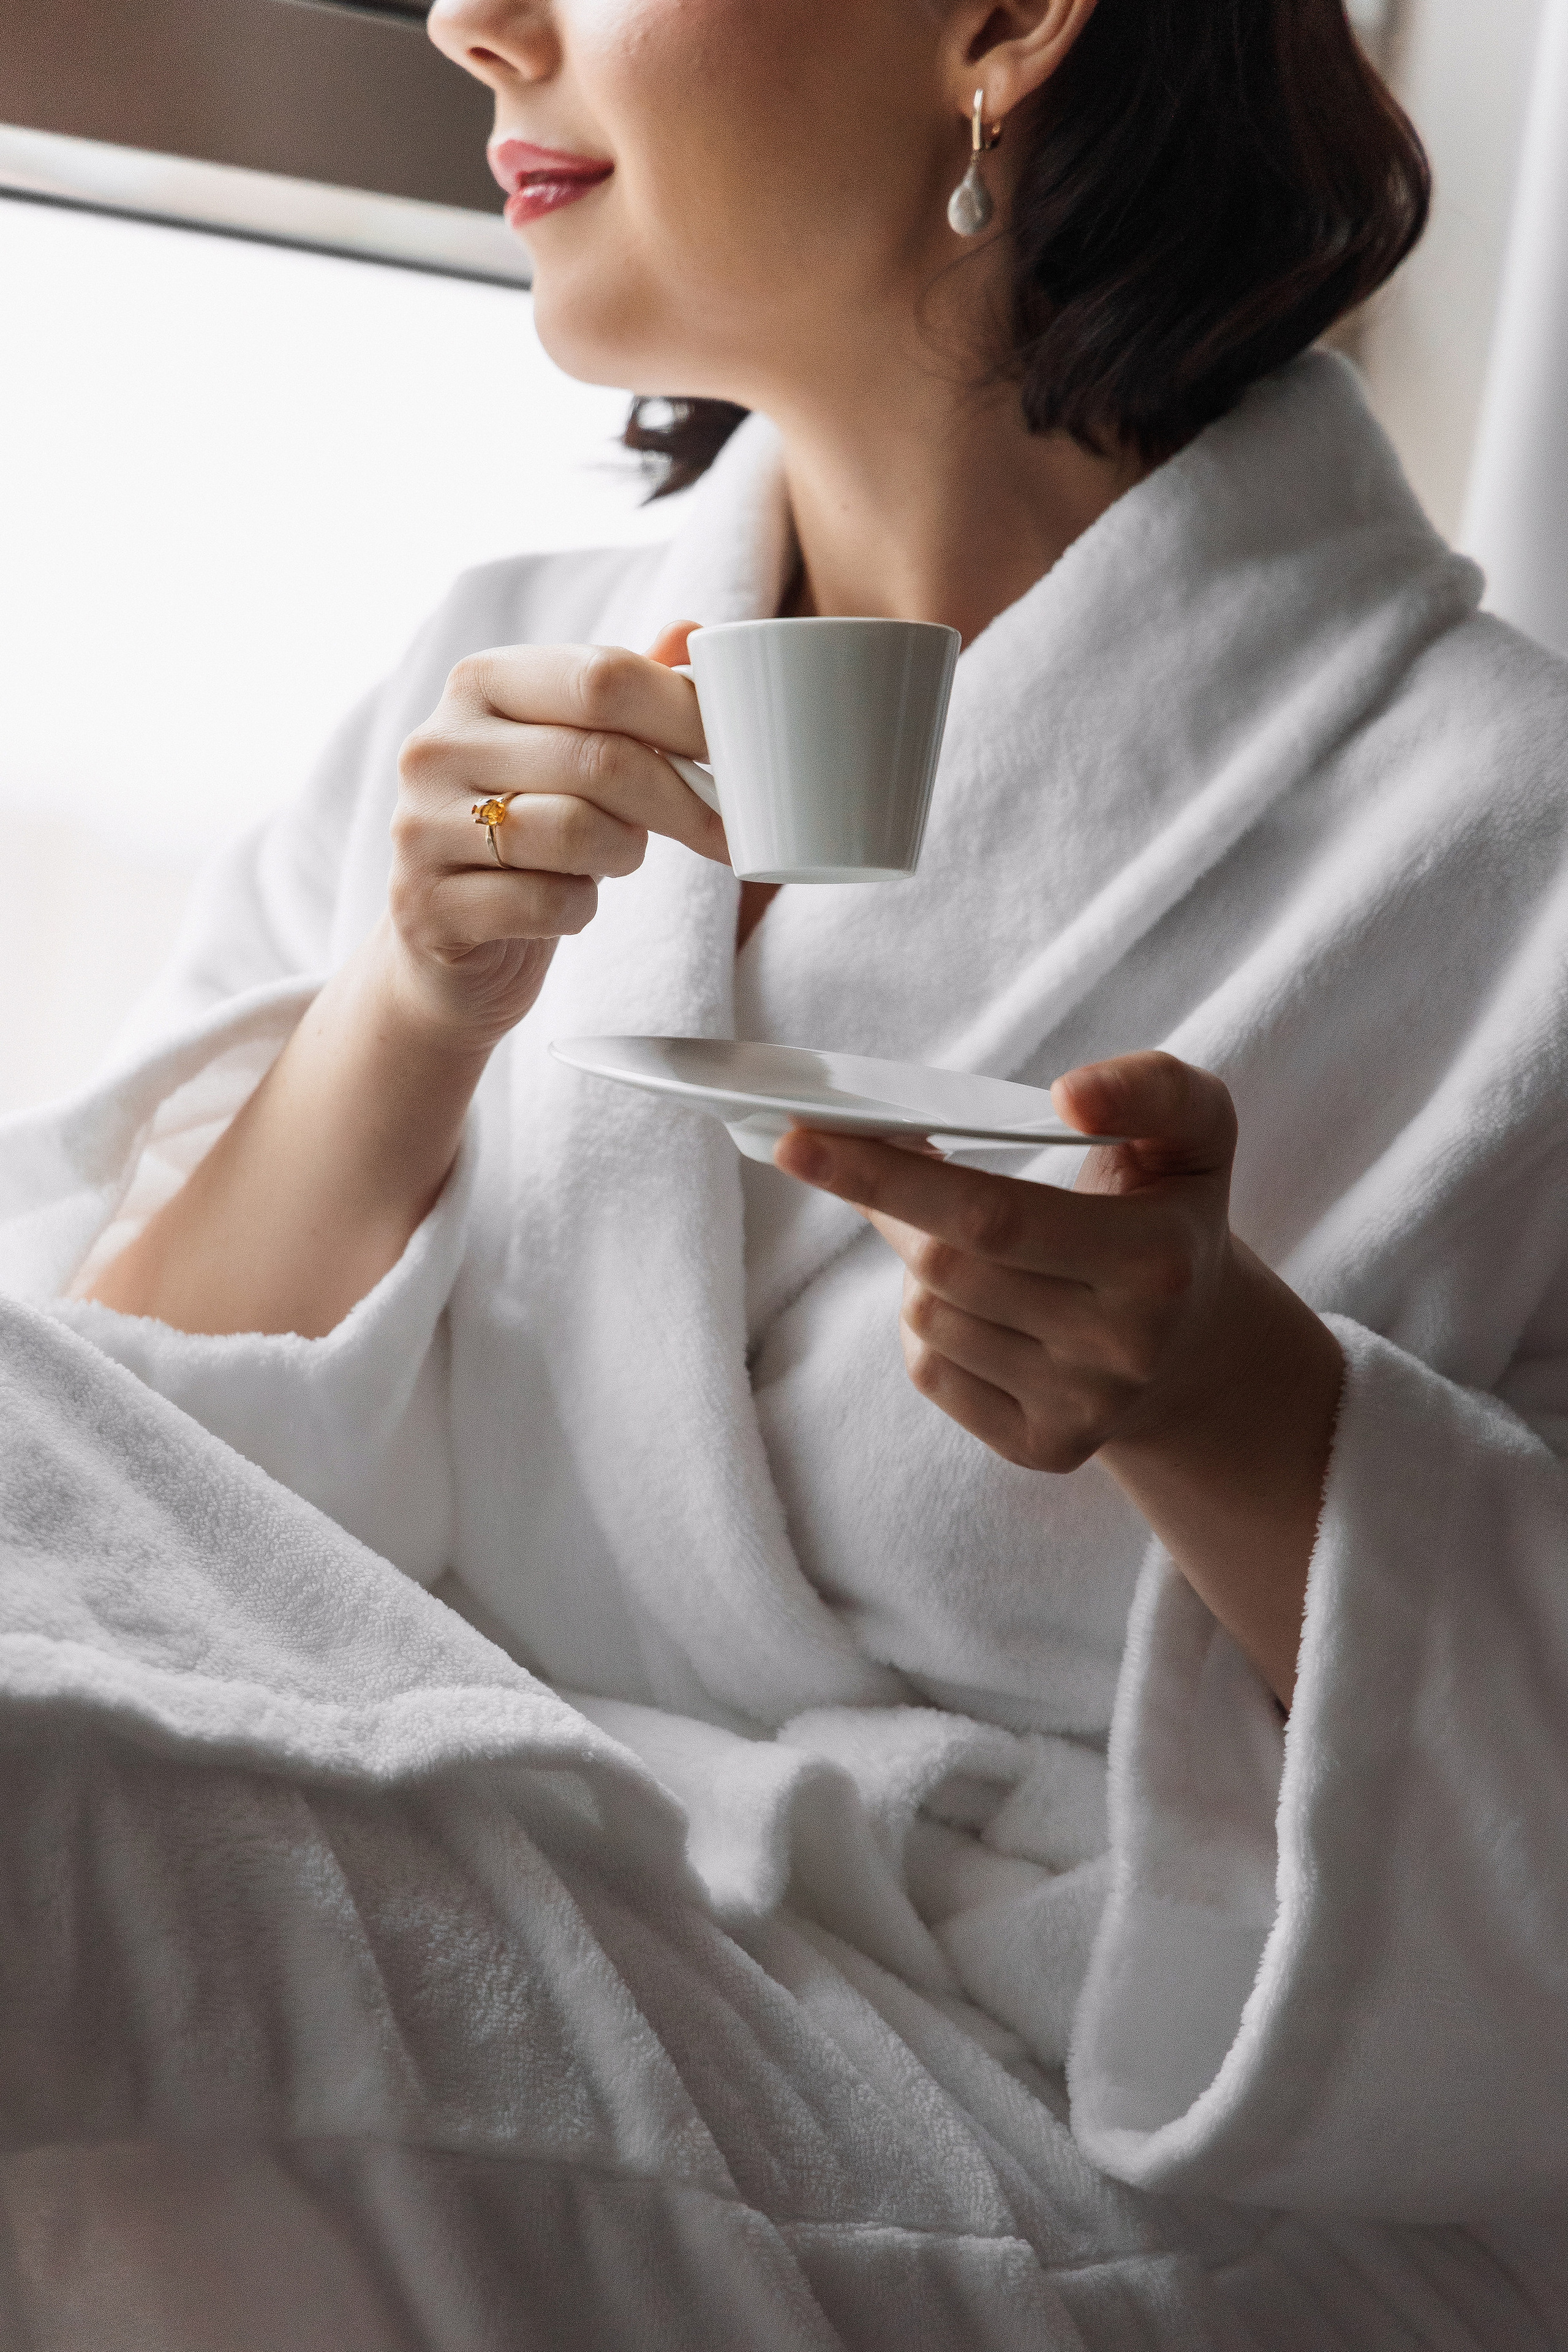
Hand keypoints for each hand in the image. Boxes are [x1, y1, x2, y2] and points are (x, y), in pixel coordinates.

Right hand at [384, 620, 723, 1046]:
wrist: (443, 935)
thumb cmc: (529, 827)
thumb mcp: (573, 749)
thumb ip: (624, 693)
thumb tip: (693, 632)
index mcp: (480, 681)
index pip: (601, 677)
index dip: (686, 715)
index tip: (742, 753)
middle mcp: (437, 744)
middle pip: (599, 758)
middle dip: (680, 799)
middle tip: (724, 830)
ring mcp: (421, 827)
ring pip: (576, 833)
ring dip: (625, 852)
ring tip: (620, 854)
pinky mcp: (427, 907)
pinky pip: (549, 904)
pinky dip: (580, 910)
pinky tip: (566, 901)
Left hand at [775, 1051, 1344, 1704]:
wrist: (1197, 1347)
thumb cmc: (1168, 1210)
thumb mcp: (1191, 1133)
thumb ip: (1151, 1088)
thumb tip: (1068, 1098)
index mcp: (1157, 1259)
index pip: (990, 1214)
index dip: (886, 1175)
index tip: (797, 1138)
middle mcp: (1123, 1347)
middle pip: (945, 1266)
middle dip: (894, 1202)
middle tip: (876, 1158)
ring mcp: (1084, 1408)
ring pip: (930, 1318)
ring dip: (920, 1266)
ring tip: (968, 1242)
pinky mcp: (1047, 1450)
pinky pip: (932, 1372)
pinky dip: (930, 1325)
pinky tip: (978, 1304)